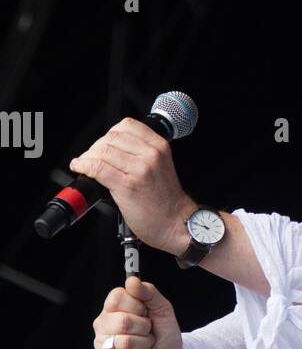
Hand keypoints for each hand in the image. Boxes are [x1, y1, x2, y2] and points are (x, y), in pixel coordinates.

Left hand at [69, 117, 195, 253]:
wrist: (176, 223)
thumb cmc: (166, 200)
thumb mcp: (161, 166)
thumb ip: (142, 153)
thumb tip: (111, 148)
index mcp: (160, 147)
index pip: (127, 125)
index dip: (109, 133)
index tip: (104, 144)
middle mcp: (151, 155)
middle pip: (111, 137)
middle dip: (96, 147)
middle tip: (91, 158)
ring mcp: (139, 169)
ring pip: (102, 152)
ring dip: (87, 157)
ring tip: (84, 164)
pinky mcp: (127, 185)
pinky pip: (97, 168)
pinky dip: (83, 166)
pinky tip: (79, 168)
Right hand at [93, 275, 193, 348]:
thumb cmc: (164, 337)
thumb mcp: (162, 310)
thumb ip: (149, 293)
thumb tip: (132, 280)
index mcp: (113, 310)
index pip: (117, 297)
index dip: (137, 305)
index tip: (145, 312)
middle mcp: (104, 327)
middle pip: (123, 321)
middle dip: (145, 328)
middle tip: (148, 332)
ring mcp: (103, 348)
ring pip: (125, 343)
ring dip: (146, 345)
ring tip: (147, 347)